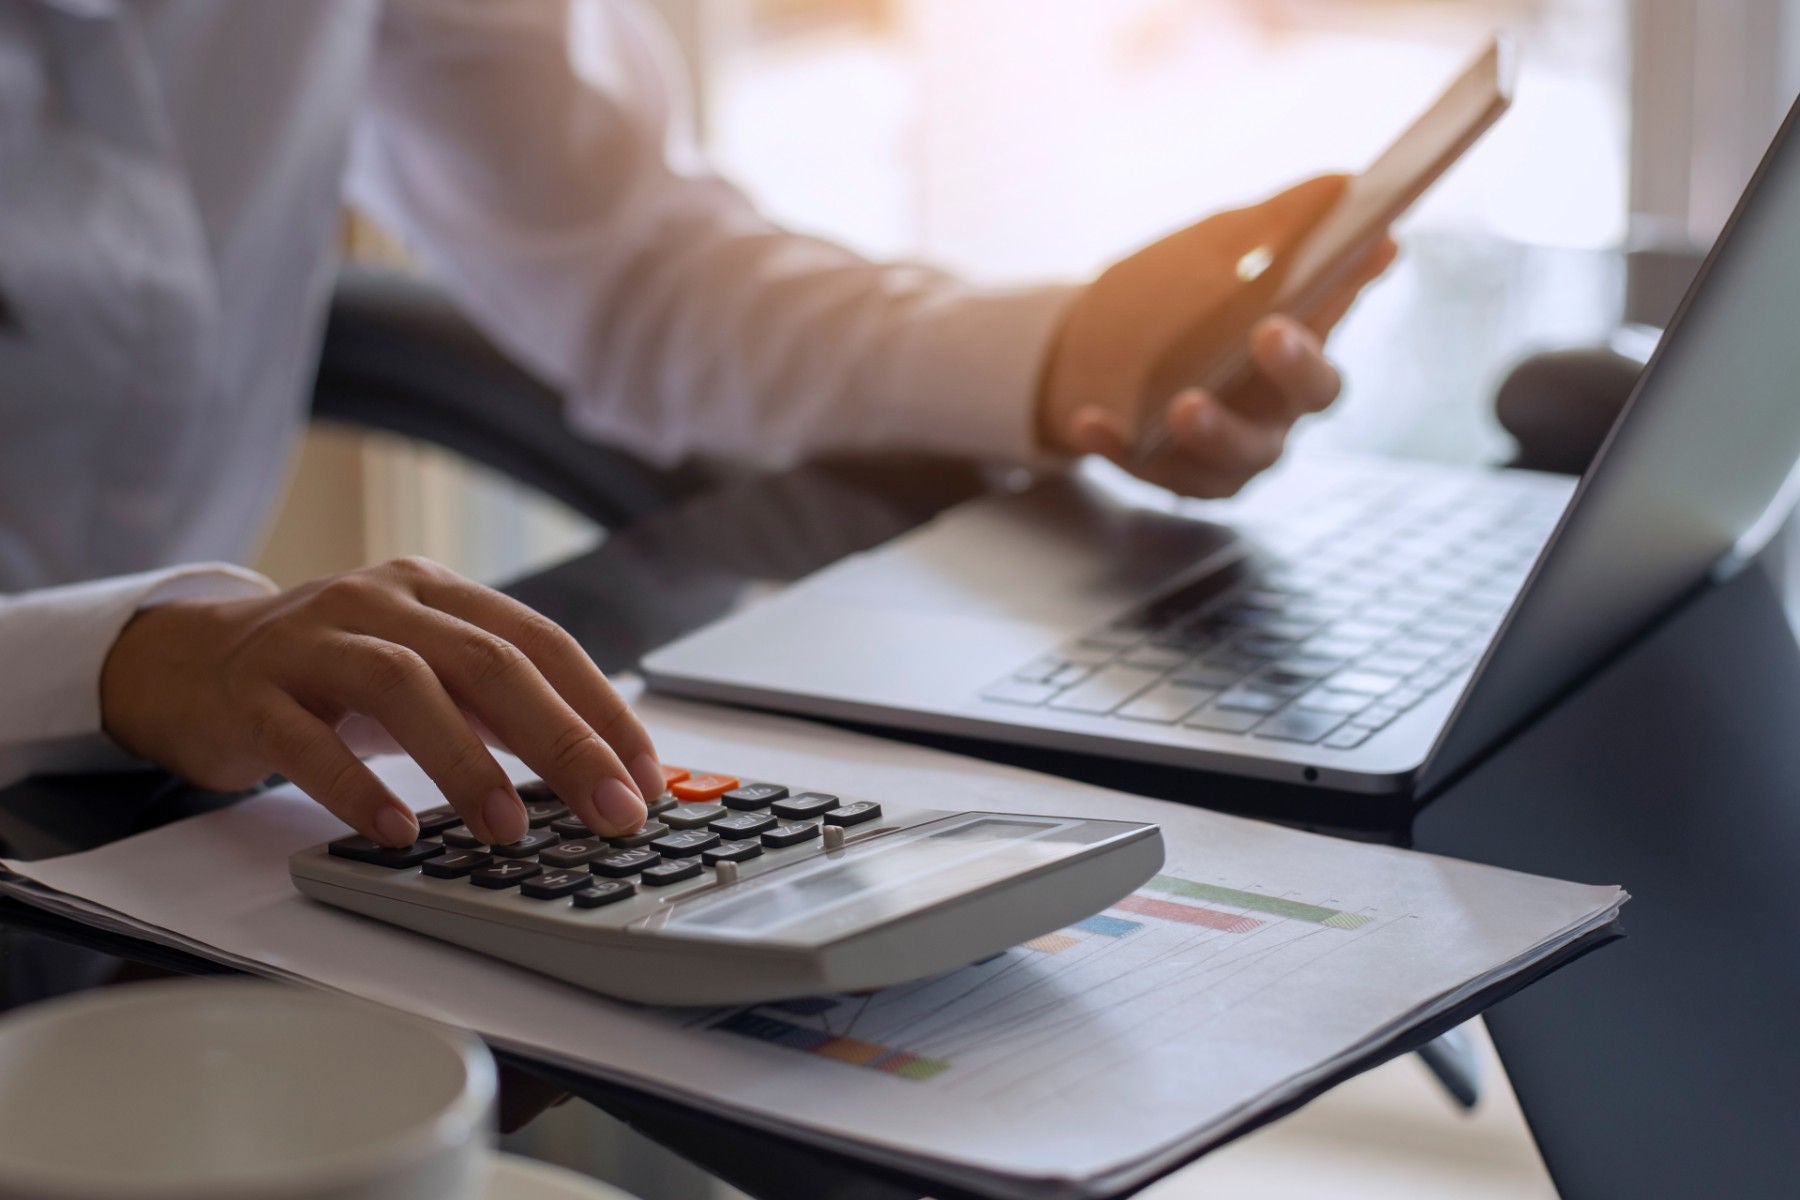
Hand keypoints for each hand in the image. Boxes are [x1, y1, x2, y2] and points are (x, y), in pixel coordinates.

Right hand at [100, 557, 662, 847]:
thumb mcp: (425, 670)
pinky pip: (307, 740)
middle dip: (563, 740)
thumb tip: (598, 773)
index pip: (544, 643)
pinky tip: (392, 832)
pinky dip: (355, 787)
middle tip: (610, 811)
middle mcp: (383, 600)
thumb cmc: (334, 676)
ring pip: (405, 686)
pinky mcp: (252, 691)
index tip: (645, 780)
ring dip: (466, 762)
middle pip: (490, 661)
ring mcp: (313, 640)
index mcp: (441, 591)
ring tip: (507, 829)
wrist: (192, 662)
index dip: (602, 711)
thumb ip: (499, 708)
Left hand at [1038, 174, 1397, 496]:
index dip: (1355, 284)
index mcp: (1301, 340)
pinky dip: (1119, 446)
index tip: (1372, 241)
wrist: (1087, 346)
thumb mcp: (1218, 247)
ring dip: (1214, 429)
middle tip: (1270, 332)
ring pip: (1239, 455)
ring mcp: (1231, 449)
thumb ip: (1278, 224)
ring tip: (1184, 405)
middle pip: (1309, 396)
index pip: (1340, 310)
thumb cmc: (1174, 293)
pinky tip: (1089, 422)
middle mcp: (1280, 404)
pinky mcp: (1172, 475)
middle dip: (1295, 366)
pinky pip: (1150, 468)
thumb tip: (1342, 182)